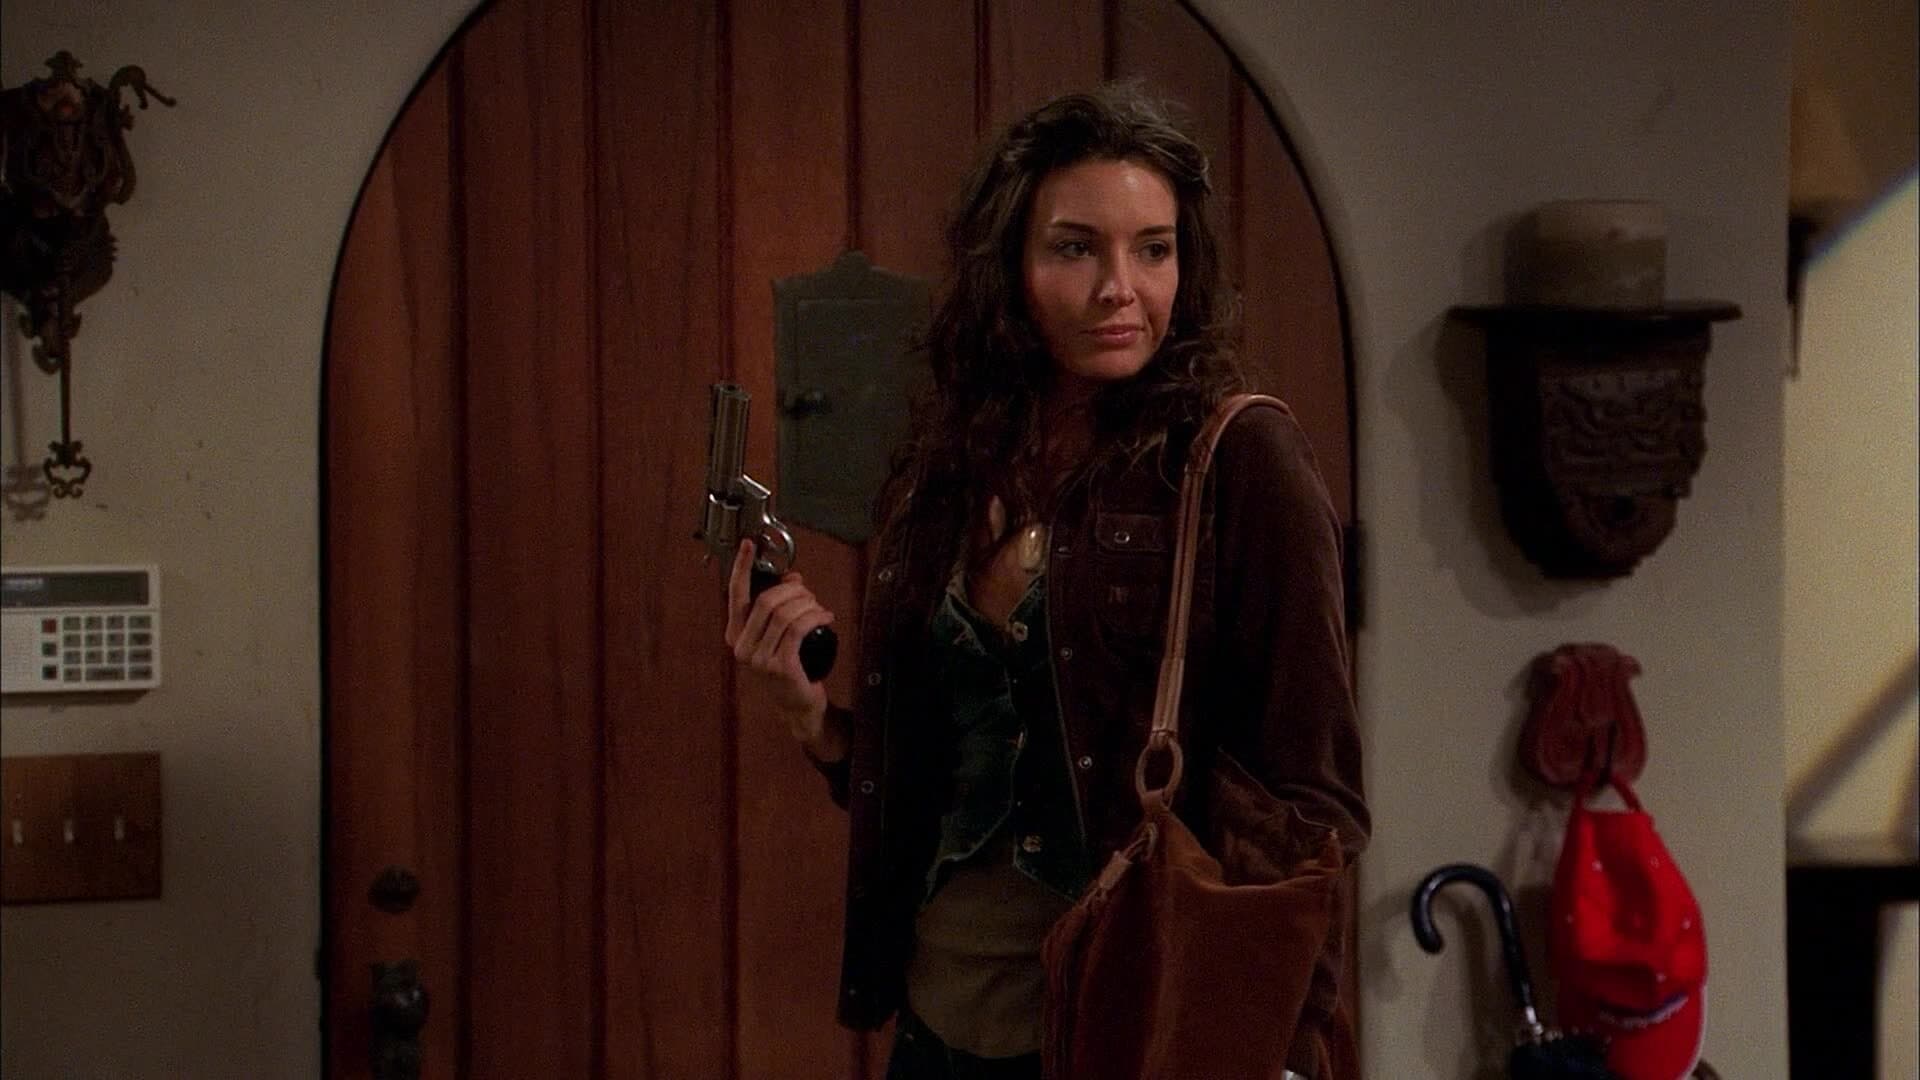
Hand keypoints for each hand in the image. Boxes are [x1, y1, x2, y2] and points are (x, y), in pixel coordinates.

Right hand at [724, 539, 845, 759]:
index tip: (748, 545)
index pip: (735, 594)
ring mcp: (758, 659)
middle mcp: (741, 647)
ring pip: (785, 613)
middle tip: (808, 593)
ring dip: (807, 604)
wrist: (797, 706)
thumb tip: (792, 577)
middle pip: (766, 600)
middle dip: (792, 590)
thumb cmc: (788, 666)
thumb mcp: (777, 635)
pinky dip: (815, 617)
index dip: (742, 567)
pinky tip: (826, 617)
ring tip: (819, 608)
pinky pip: (798, 629)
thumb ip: (778, 607)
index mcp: (735, 635)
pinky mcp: (779, 667)